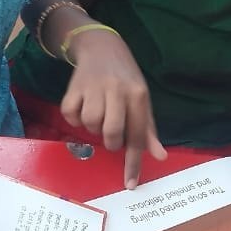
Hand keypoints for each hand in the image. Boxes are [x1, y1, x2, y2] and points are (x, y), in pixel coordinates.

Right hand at [59, 28, 166, 187]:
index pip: (137, 135)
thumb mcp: (142, 100)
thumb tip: (159, 157)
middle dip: (111, 141)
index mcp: (138, 95)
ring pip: (90, 124)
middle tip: (111, 133)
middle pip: (111, 133)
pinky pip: (71, 115)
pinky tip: (82, 107)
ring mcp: (94, 87)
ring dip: (92, 127)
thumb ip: (147, 129)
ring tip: (98, 115)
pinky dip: (75, 118)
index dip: (133, 162)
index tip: (130, 184)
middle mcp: (117, 90)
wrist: (102, 46)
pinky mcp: (74, 86)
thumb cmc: (126, 78)